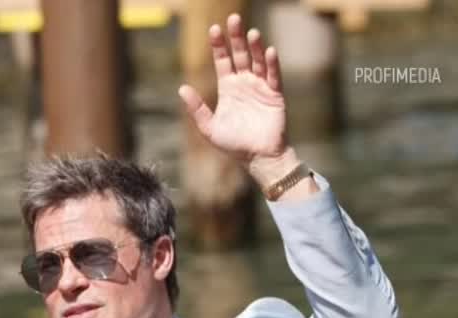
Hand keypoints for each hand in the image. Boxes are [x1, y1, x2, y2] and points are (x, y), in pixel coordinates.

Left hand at [178, 14, 287, 164]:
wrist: (257, 157)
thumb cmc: (233, 144)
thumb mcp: (209, 128)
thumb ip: (197, 108)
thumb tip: (182, 88)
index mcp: (228, 88)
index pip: (222, 61)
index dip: (218, 45)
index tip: (213, 29)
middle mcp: (244, 83)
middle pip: (239, 55)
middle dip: (236, 38)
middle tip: (233, 19)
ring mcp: (260, 87)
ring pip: (257, 61)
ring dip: (255, 47)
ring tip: (251, 33)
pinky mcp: (275, 95)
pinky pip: (274, 76)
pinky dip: (272, 64)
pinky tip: (269, 51)